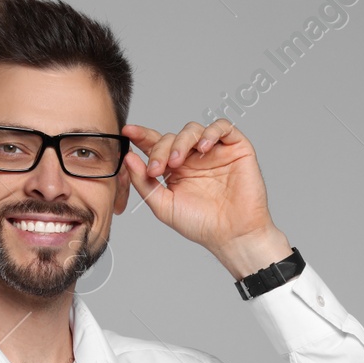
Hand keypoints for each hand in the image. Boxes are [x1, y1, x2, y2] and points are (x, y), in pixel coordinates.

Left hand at [120, 119, 290, 277]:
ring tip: (178, 161)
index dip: (141, 136)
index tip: (128, 132)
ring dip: (182, 141)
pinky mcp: (235, 148)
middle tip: (157, 168)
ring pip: (193, 129)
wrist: (232, 235)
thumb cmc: (201, 224)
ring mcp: (214, 151)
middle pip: (172, 137)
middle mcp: (194, 158)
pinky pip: (223, 127)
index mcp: (175, 170)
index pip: (156, 145)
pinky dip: (211, 132)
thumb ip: (144, 182)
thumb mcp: (163, 206)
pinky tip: (203, 148)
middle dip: (160, 149)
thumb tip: (128, 157)